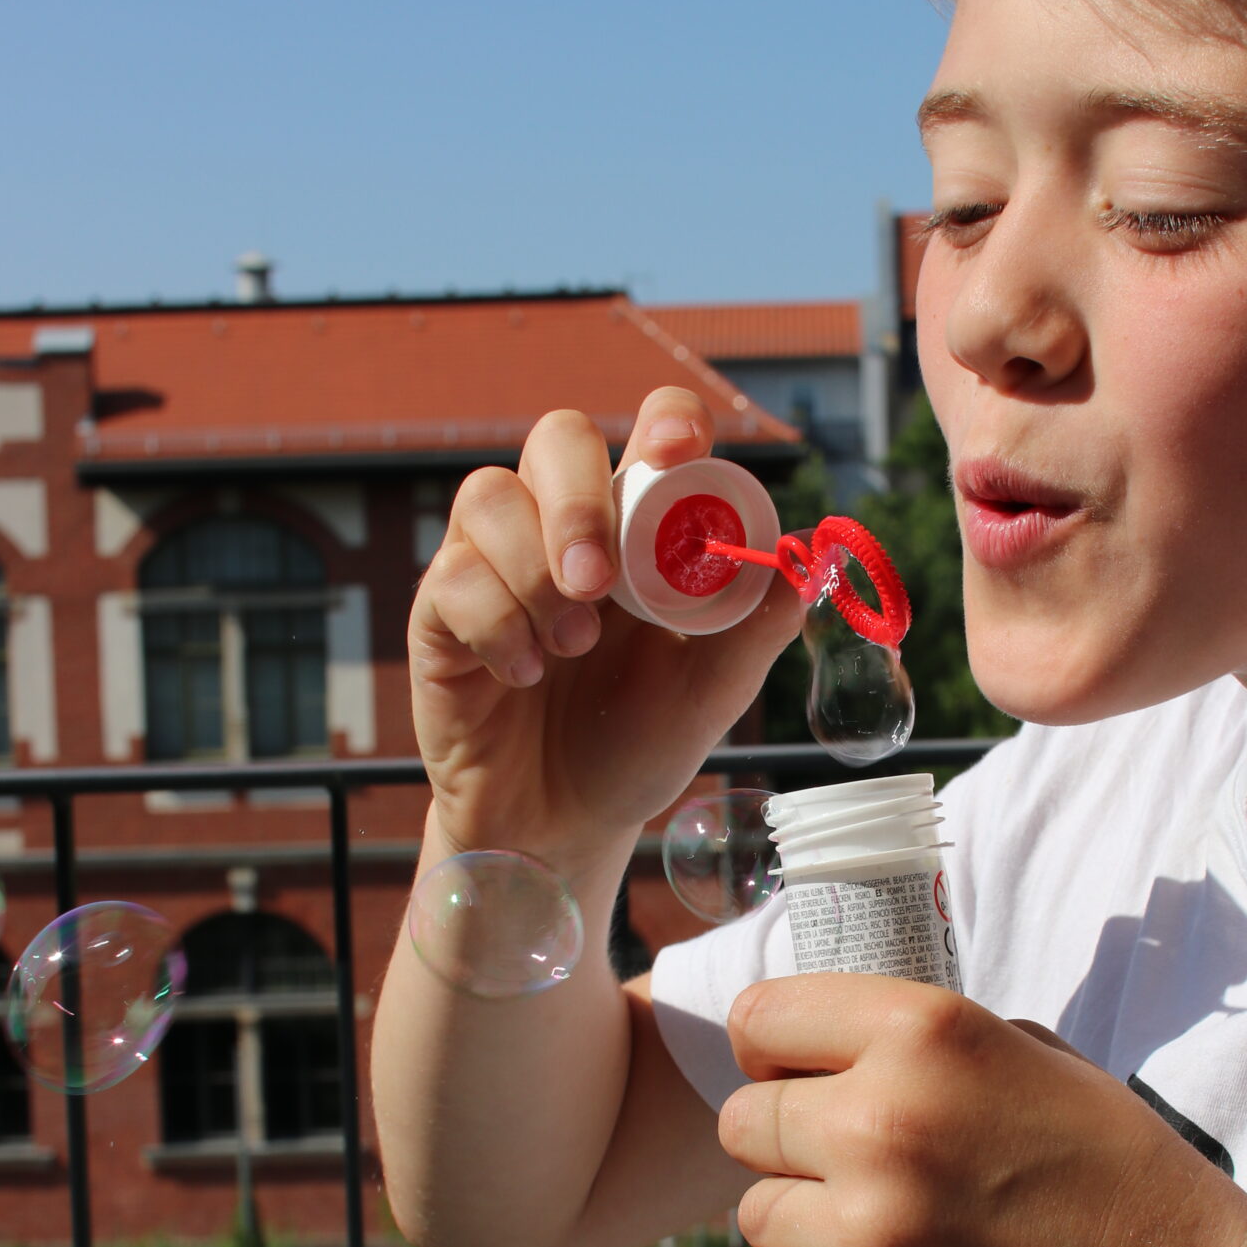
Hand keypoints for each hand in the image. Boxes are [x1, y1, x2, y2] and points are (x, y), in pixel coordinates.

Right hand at [409, 388, 800, 870]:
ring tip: (569, 648)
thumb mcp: (710, 694)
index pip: (652, 436)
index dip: (665, 421)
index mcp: (640, 530)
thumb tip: (805, 560)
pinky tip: (524, 675)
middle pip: (558, 438)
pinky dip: (497, 626)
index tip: (677, 447)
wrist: (562, 825)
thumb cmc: (636, 745)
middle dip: (577, 503)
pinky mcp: (442, 611)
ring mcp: (497, 562)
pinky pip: (453, 579)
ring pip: (489, 496)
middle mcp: (565, 528)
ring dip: (535, 571)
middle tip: (596, 584)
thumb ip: (753, 628)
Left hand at [719, 975, 1246, 1246]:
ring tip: (878, 1236)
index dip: (775, 1053)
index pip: (757, 1018)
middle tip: (856, 1170)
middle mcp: (885, 1120)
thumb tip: (813, 1048)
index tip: (805, 1080)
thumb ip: (913, 1041)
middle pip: (743, 1122)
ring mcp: (873, 1229)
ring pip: (752, 1216)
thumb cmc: (1103, 1160)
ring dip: (801, 1229)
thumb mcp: (1025, 1050)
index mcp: (924, 1033)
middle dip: (788, 1144)